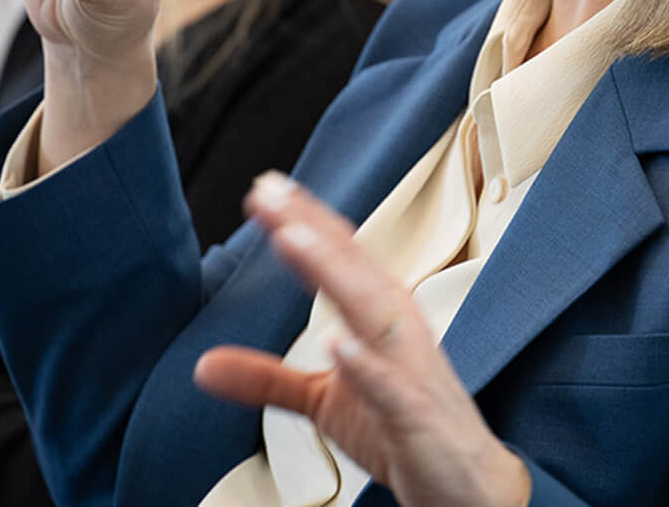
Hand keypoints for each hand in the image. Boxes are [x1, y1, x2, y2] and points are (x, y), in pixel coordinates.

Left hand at [194, 174, 531, 506]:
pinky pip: (390, 386)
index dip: (302, 220)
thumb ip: (266, 378)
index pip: (338, 255)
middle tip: (269, 194)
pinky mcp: (415, 415)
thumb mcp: (324, 400)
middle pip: (350, 266)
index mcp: (378, 313)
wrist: (466, 486)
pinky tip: (337, 342)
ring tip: (293, 239)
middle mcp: (397, 326)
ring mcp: (409, 368)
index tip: (262, 191)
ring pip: (370, 308)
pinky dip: (365, 364)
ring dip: (333, 271)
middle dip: (310, 226)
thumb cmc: (400, 428)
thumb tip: (202, 366)